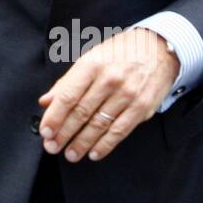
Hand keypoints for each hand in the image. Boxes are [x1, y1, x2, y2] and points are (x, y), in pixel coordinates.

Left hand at [38, 27, 178, 162]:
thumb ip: (67, 82)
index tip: (45, 131)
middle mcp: (109, 79)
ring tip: (70, 154)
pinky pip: (120, 130)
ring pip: (99, 124)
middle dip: (64, 133)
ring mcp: (127, 94)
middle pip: (81, 112)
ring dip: (82, 143)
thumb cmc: (119, 53)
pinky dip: (105, 145)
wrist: (157, 48)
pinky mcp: (142, 107)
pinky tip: (94, 153)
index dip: (54, 117)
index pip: (68, 96)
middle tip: (52, 147)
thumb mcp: (90, 59)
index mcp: (92, 65)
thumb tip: (46, 101)